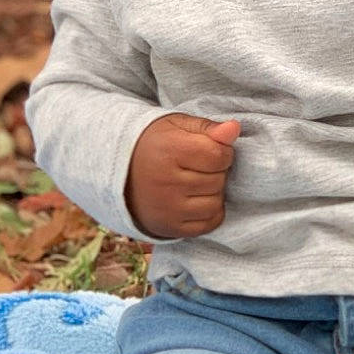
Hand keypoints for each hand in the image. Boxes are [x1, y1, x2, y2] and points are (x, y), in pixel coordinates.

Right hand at [125, 113, 240, 238]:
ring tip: (196, 182)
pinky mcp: (169, 227)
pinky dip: (209, 212)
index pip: (219, 155)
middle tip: (198, 166)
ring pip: (215, 203)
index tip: (208, 148)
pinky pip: (209, 223)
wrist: (119, 172)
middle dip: (216, 171)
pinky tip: (195, 199)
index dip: (221, 150)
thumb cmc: (155, 144)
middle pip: (218, 180)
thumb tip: (234, 129)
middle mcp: (166, 182)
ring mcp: (167, 208)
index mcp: (169, 151)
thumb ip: (208, 127)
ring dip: (214, 192)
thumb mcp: (177, 126)